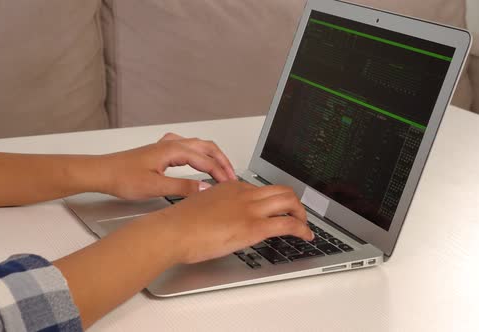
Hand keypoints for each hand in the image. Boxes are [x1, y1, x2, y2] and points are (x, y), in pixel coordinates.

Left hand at [94, 133, 237, 199]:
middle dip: (222, 160)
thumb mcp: (155, 187)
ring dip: (212, 156)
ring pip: (198, 145)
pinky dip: (199, 153)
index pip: (206, 159)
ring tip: (221, 169)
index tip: (230, 184)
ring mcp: (165, 146)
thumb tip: (205, 188)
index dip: (221, 172)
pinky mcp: (160, 152)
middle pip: (206, 147)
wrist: (102, 172)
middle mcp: (171, 144)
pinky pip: (187, 147)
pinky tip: (196, 160)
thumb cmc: (122, 177)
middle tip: (232, 175)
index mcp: (172, 150)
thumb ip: (182, 188)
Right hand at [143, 181, 313, 263]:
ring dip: (301, 214)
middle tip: (297, 214)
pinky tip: (306, 235)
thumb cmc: (179, 223)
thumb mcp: (202, 207)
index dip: (273, 201)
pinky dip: (302, 229)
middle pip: (281, 190)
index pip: (260, 189)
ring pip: (289, 202)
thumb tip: (224, 218)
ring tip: (304, 225)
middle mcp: (244, 194)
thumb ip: (218, 208)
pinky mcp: (254, 227)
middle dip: (294, 203)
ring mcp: (250, 209)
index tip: (276, 209)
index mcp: (230, 187)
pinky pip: (288, 224)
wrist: (172, 231)